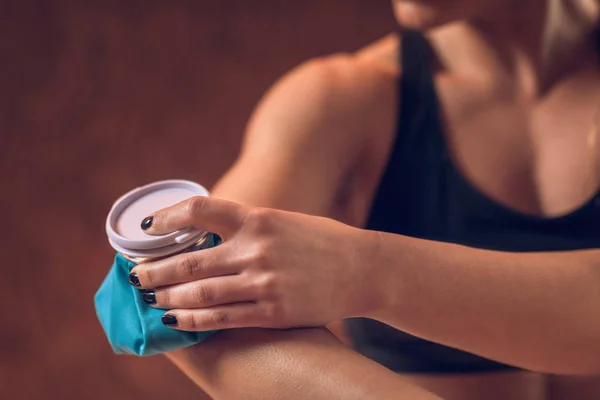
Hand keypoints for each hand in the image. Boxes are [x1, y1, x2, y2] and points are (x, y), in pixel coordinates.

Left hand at [129, 196, 384, 330]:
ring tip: (151, 300)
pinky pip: (222, 318)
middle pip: (189, 260)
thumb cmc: (323, 241)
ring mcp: (263, 282)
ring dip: (168, 298)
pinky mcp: (272, 311)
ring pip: (200, 293)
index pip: (198, 210)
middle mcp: (256, 248)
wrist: (363, 268)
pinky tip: (176, 321)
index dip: (167, 218)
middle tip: (135, 275)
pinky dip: (194, 321)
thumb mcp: (284, 221)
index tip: (147, 228)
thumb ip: (248, 225)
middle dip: (155, 270)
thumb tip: (210, 230)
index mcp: (258, 218)